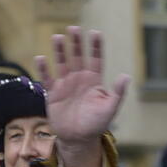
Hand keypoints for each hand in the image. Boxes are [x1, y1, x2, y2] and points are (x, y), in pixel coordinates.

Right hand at [36, 27, 129, 145]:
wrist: (78, 139)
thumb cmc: (96, 124)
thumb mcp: (110, 108)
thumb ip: (117, 93)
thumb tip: (125, 76)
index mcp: (94, 80)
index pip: (96, 59)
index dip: (96, 46)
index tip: (96, 32)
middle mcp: (79, 79)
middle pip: (78, 56)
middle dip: (76, 42)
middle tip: (74, 28)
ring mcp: (65, 84)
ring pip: (62, 63)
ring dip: (60, 50)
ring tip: (58, 36)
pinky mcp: (53, 93)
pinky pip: (47, 78)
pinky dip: (44, 69)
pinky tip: (41, 58)